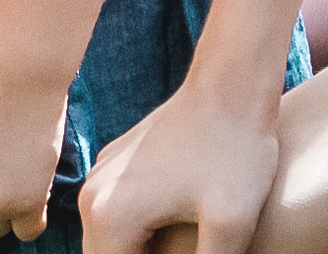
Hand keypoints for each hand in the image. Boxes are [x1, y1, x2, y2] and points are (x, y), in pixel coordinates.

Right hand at [77, 85, 278, 253]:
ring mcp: (101, 176)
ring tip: (175, 250)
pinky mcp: (117, 165)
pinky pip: (115, 216)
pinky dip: (135, 237)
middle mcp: (93, 196)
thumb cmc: (235, 154)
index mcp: (110, 215)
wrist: (230, 89)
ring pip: (107, 242)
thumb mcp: (230, 228)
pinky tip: (170, 240)